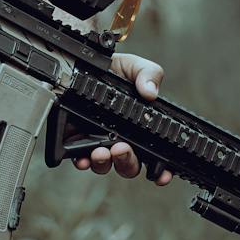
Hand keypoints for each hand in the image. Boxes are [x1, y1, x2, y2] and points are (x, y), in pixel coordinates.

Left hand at [72, 52, 174, 185]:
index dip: (161, 169)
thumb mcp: (135, 66)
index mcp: (140, 128)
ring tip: (101, 151)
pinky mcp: (76, 140)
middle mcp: (121, 139)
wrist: (83, 63)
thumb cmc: (114, 69)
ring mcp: (98, 141)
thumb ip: (149, 74)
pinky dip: (82, 161)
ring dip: (104, 163)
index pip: (155, 155)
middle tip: (121, 148)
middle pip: (129, 165)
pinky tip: (83, 158)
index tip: (163, 176)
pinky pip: (80, 158)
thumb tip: (151, 92)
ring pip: (105, 165)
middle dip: (127, 162)